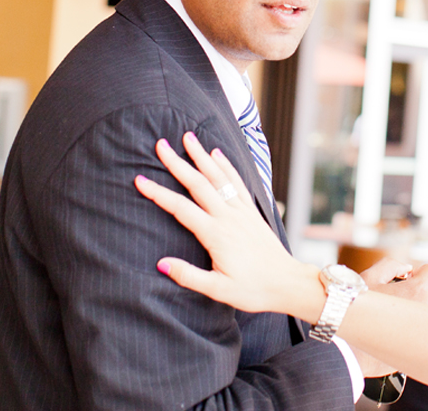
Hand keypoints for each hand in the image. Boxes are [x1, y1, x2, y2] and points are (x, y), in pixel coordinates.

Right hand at [135, 134, 317, 316]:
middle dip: (177, 163)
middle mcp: (228, 217)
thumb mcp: (218, 290)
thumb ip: (189, 276)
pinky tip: (217, 153)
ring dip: (201, 156)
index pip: (180, 209)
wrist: (287, 283)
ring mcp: (241, 211)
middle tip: (161, 144)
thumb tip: (161, 264)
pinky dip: (226, 165)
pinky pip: (236, 182)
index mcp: (216, 235)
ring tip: (188, 137)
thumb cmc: (253, 290)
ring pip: (218, 177)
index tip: (140, 180)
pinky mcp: (251, 211)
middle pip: (198, 184)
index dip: (158, 194)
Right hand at [351, 259, 427, 375]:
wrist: (347, 349)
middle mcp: (427, 310)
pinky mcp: (420, 349)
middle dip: (418, 293)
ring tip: (391, 316)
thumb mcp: (367, 277)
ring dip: (416, 310)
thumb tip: (407, 268)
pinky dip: (413, 330)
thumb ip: (391, 265)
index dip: (420, 273)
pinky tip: (393, 332)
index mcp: (417, 290)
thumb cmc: (355, 312)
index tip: (410, 279)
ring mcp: (426, 331)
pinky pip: (423, 334)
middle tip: (396, 298)